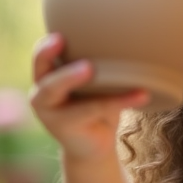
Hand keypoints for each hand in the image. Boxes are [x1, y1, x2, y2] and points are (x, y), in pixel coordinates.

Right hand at [29, 33, 149, 161]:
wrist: (93, 147)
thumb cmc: (95, 106)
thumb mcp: (94, 83)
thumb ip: (97, 65)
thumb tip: (131, 35)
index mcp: (46, 76)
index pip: (40, 59)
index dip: (45, 49)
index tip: (59, 37)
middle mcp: (41, 95)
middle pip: (46, 81)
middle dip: (59, 67)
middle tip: (81, 61)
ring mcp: (50, 115)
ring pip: (61, 96)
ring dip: (74, 80)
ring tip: (91, 70)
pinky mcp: (65, 129)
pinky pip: (93, 109)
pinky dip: (120, 100)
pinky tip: (142, 94)